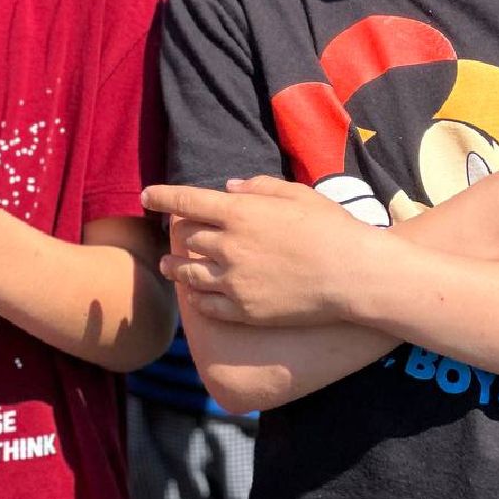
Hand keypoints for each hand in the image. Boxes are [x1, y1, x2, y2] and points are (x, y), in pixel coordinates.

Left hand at [143, 175, 366, 325]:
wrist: (352, 274)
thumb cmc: (330, 228)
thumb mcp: (296, 194)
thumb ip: (258, 187)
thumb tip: (229, 187)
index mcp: (239, 213)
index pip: (186, 202)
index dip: (162, 196)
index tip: (146, 195)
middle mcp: (229, 246)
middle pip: (188, 238)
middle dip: (179, 233)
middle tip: (176, 232)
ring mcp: (234, 281)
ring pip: (189, 274)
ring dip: (176, 267)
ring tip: (169, 265)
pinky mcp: (244, 311)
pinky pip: (208, 306)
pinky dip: (197, 299)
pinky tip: (195, 296)